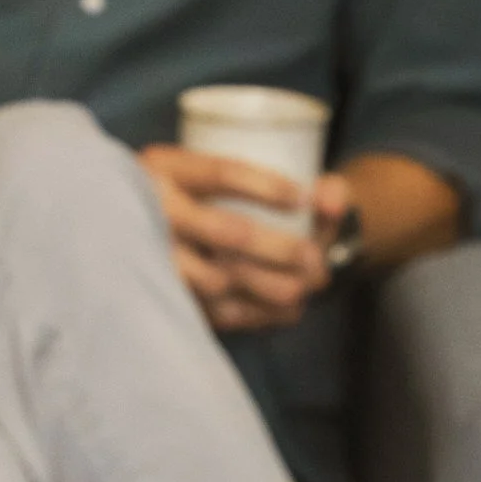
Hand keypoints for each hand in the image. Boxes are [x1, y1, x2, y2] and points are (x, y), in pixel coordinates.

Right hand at [139, 144, 353, 331]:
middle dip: (282, 250)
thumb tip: (332, 200)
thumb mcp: (255, 182)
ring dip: (273, 286)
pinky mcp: (167, 298)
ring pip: (221, 280)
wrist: (147, 237)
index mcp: (166, 168)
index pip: (221, 173)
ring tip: (305, 284)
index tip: (305, 199)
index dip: (268, 187)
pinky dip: (259, 313)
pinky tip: (286, 307)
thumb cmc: (224, 206)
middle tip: (314, 257)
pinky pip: (217, 313)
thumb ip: (311, 185)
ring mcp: (154, 260)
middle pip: (229, 233)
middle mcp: (152, 212)